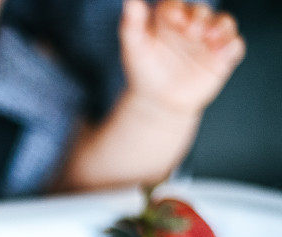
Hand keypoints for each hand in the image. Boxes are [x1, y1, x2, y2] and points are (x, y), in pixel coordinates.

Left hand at [120, 0, 245, 115]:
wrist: (158, 100)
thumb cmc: (143, 70)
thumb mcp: (134, 48)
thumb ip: (131, 24)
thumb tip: (130, 0)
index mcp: (169, 18)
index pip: (174, 5)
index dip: (175, 9)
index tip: (173, 19)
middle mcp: (192, 24)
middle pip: (201, 11)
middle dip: (198, 18)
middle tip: (191, 31)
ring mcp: (209, 39)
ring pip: (223, 23)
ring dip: (220, 27)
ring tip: (210, 37)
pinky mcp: (222, 56)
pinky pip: (235, 46)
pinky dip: (232, 45)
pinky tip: (223, 52)